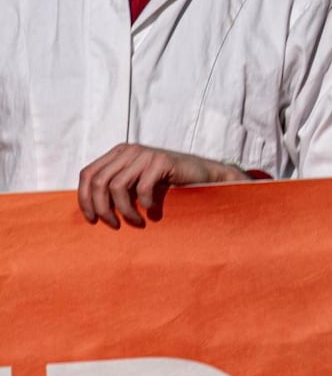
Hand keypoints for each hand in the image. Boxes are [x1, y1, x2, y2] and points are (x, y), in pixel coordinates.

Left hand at [76, 144, 245, 228]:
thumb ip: (114, 187)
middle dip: (102, 208)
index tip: (91, 219)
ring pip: (117, 186)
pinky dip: (144, 203)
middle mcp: (128, 150)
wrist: (202, 175)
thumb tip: (88, 208)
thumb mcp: (135, 183)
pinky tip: (152, 209)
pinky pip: (142, 187)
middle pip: (98, 182)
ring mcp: (145, 154)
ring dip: (124, 210)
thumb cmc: (166, 184)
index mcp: (117, 153)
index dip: (84, 199)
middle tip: (113, 225)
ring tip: (135, 221)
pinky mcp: (162, 160)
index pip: (87, 174)